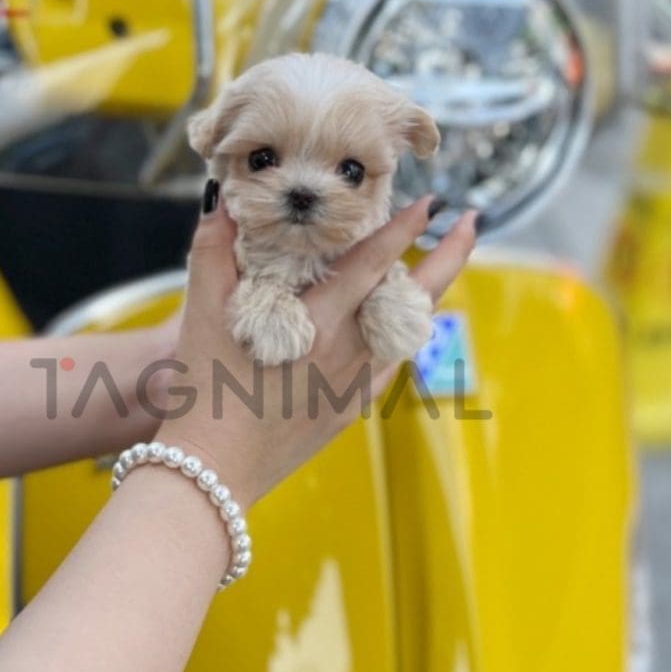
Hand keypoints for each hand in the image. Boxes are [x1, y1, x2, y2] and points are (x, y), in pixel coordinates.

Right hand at [160, 193, 476, 506]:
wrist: (214, 470)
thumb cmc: (204, 394)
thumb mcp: (200, 315)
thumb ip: (212, 252)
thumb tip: (220, 203)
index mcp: (318, 325)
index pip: (372, 264)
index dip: (402, 230)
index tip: (428, 202)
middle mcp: (348, 354)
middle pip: (415, 297)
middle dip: (449, 256)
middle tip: (469, 222)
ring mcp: (354, 385)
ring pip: (408, 331)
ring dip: (427, 294)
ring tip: (437, 266)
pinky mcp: (349, 410)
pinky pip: (386, 365)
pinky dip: (397, 336)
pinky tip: (395, 324)